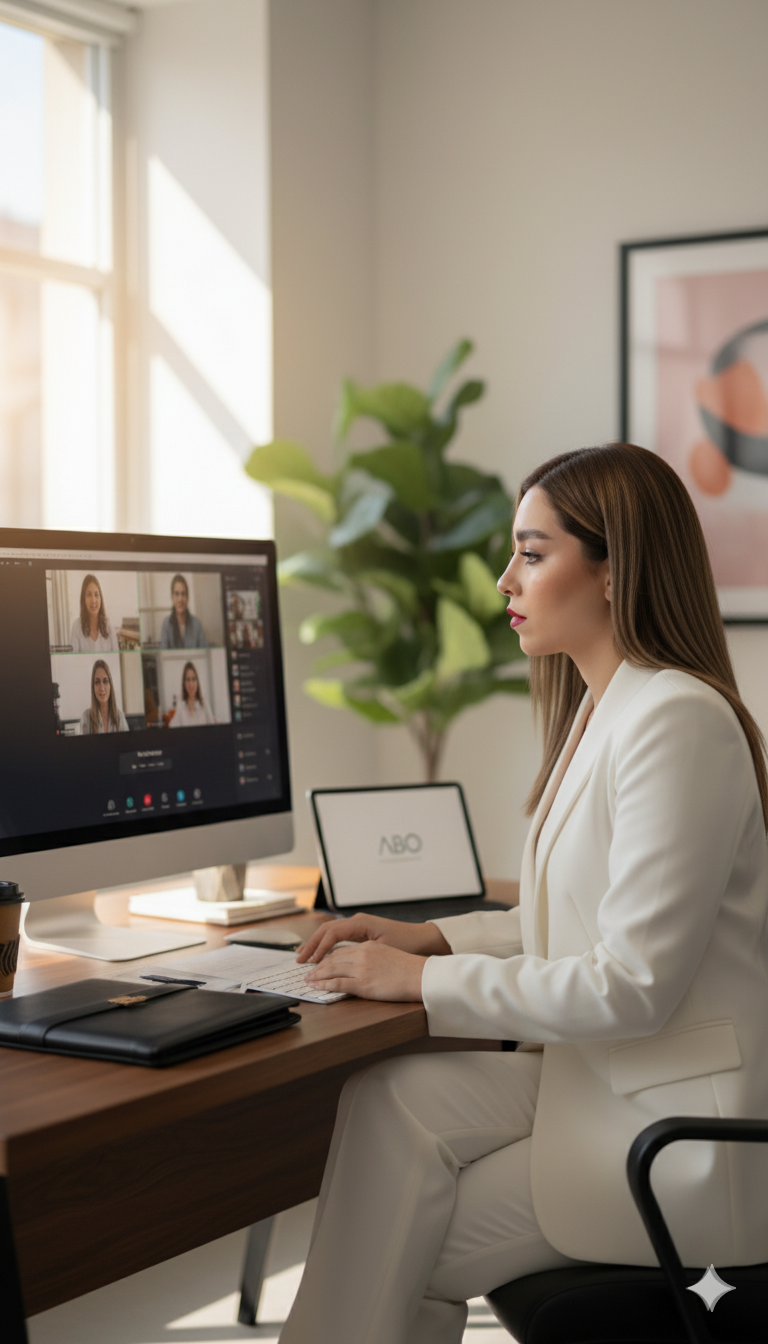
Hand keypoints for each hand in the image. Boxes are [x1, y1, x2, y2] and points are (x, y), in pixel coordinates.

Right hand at [296, 912, 449, 963]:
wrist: (424, 939)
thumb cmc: (407, 943)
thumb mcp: (383, 949)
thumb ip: (360, 953)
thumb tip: (338, 961)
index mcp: (360, 922)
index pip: (331, 933)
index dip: (318, 948)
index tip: (310, 962)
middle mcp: (357, 921)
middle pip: (326, 930)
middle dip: (311, 945)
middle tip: (299, 960)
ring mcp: (359, 925)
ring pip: (330, 932)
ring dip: (317, 944)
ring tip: (306, 957)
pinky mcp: (362, 932)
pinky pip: (338, 936)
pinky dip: (327, 944)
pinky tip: (322, 955)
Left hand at [304, 940, 426, 1002]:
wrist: (421, 976)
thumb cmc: (409, 968)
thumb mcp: (388, 954)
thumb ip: (372, 956)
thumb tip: (360, 964)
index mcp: (369, 946)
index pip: (341, 950)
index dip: (327, 956)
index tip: (319, 962)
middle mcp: (362, 954)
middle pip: (333, 958)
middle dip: (318, 965)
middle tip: (307, 971)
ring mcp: (362, 969)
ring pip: (331, 970)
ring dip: (317, 975)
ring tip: (308, 980)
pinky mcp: (363, 983)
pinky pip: (337, 983)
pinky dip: (324, 985)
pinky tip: (316, 987)